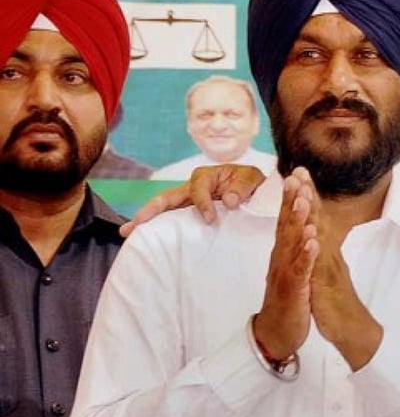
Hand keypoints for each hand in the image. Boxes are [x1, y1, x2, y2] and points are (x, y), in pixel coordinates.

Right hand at [121, 164, 266, 236]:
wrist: (256, 192)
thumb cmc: (251, 183)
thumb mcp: (252, 179)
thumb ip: (242, 187)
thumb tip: (230, 201)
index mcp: (207, 176)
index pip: (198, 189)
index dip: (202, 203)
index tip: (210, 219)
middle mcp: (192, 187)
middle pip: (167, 197)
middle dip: (150, 210)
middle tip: (135, 224)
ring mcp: (188, 201)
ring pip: (164, 209)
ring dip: (146, 220)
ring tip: (127, 233)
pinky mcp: (189, 214)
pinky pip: (171, 219)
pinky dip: (159, 228)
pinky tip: (146, 240)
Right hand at [253, 167, 318, 359]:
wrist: (277, 332)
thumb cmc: (287, 298)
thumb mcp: (292, 268)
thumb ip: (294, 246)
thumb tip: (299, 224)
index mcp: (284, 252)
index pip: (287, 219)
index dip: (292, 196)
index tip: (297, 173)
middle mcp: (281, 258)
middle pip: (286, 224)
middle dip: (291, 200)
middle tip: (295, 176)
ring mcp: (286, 273)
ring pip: (292, 243)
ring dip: (298, 222)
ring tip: (304, 201)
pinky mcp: (293, 290)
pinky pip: (299, 270)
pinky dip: (306, 255)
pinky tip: (313, 241)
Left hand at [307, 186, 382, 370]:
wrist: (352, 329)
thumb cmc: (337, 302)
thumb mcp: (327, 272)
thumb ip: (323, 253)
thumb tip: (319, 236)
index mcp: (325, 251)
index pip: (315, 218)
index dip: (307, 196)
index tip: (299, 174)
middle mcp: (328, 254)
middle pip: (318, 219)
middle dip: (309, 194)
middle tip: (300, 170)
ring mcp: (328, 268)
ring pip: (320, 236)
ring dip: (313, 214)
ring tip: (305, 192)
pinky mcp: (326, 285)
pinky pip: (320, 265)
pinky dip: (316, 249)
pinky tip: (314, 234)